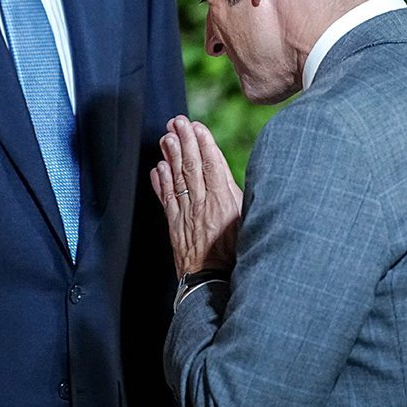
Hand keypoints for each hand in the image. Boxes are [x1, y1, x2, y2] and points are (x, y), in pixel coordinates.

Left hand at [151, 115, 242, 276]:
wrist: (213, 285)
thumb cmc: (238, 256)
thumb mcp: (248, 223)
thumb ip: (238, 199)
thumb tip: (231, 177)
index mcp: (224, 203)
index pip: (212, 166)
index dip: (204, 144)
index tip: (197, 126)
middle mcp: (203, 205)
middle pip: (192, 167)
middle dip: (185, 141)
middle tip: (177, 121)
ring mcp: (187, 215)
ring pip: (178, 179)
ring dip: (172, 155)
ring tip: (167, 136)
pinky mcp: (175, 226)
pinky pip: (167, 200)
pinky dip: (161, 182)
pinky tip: (158, 167)